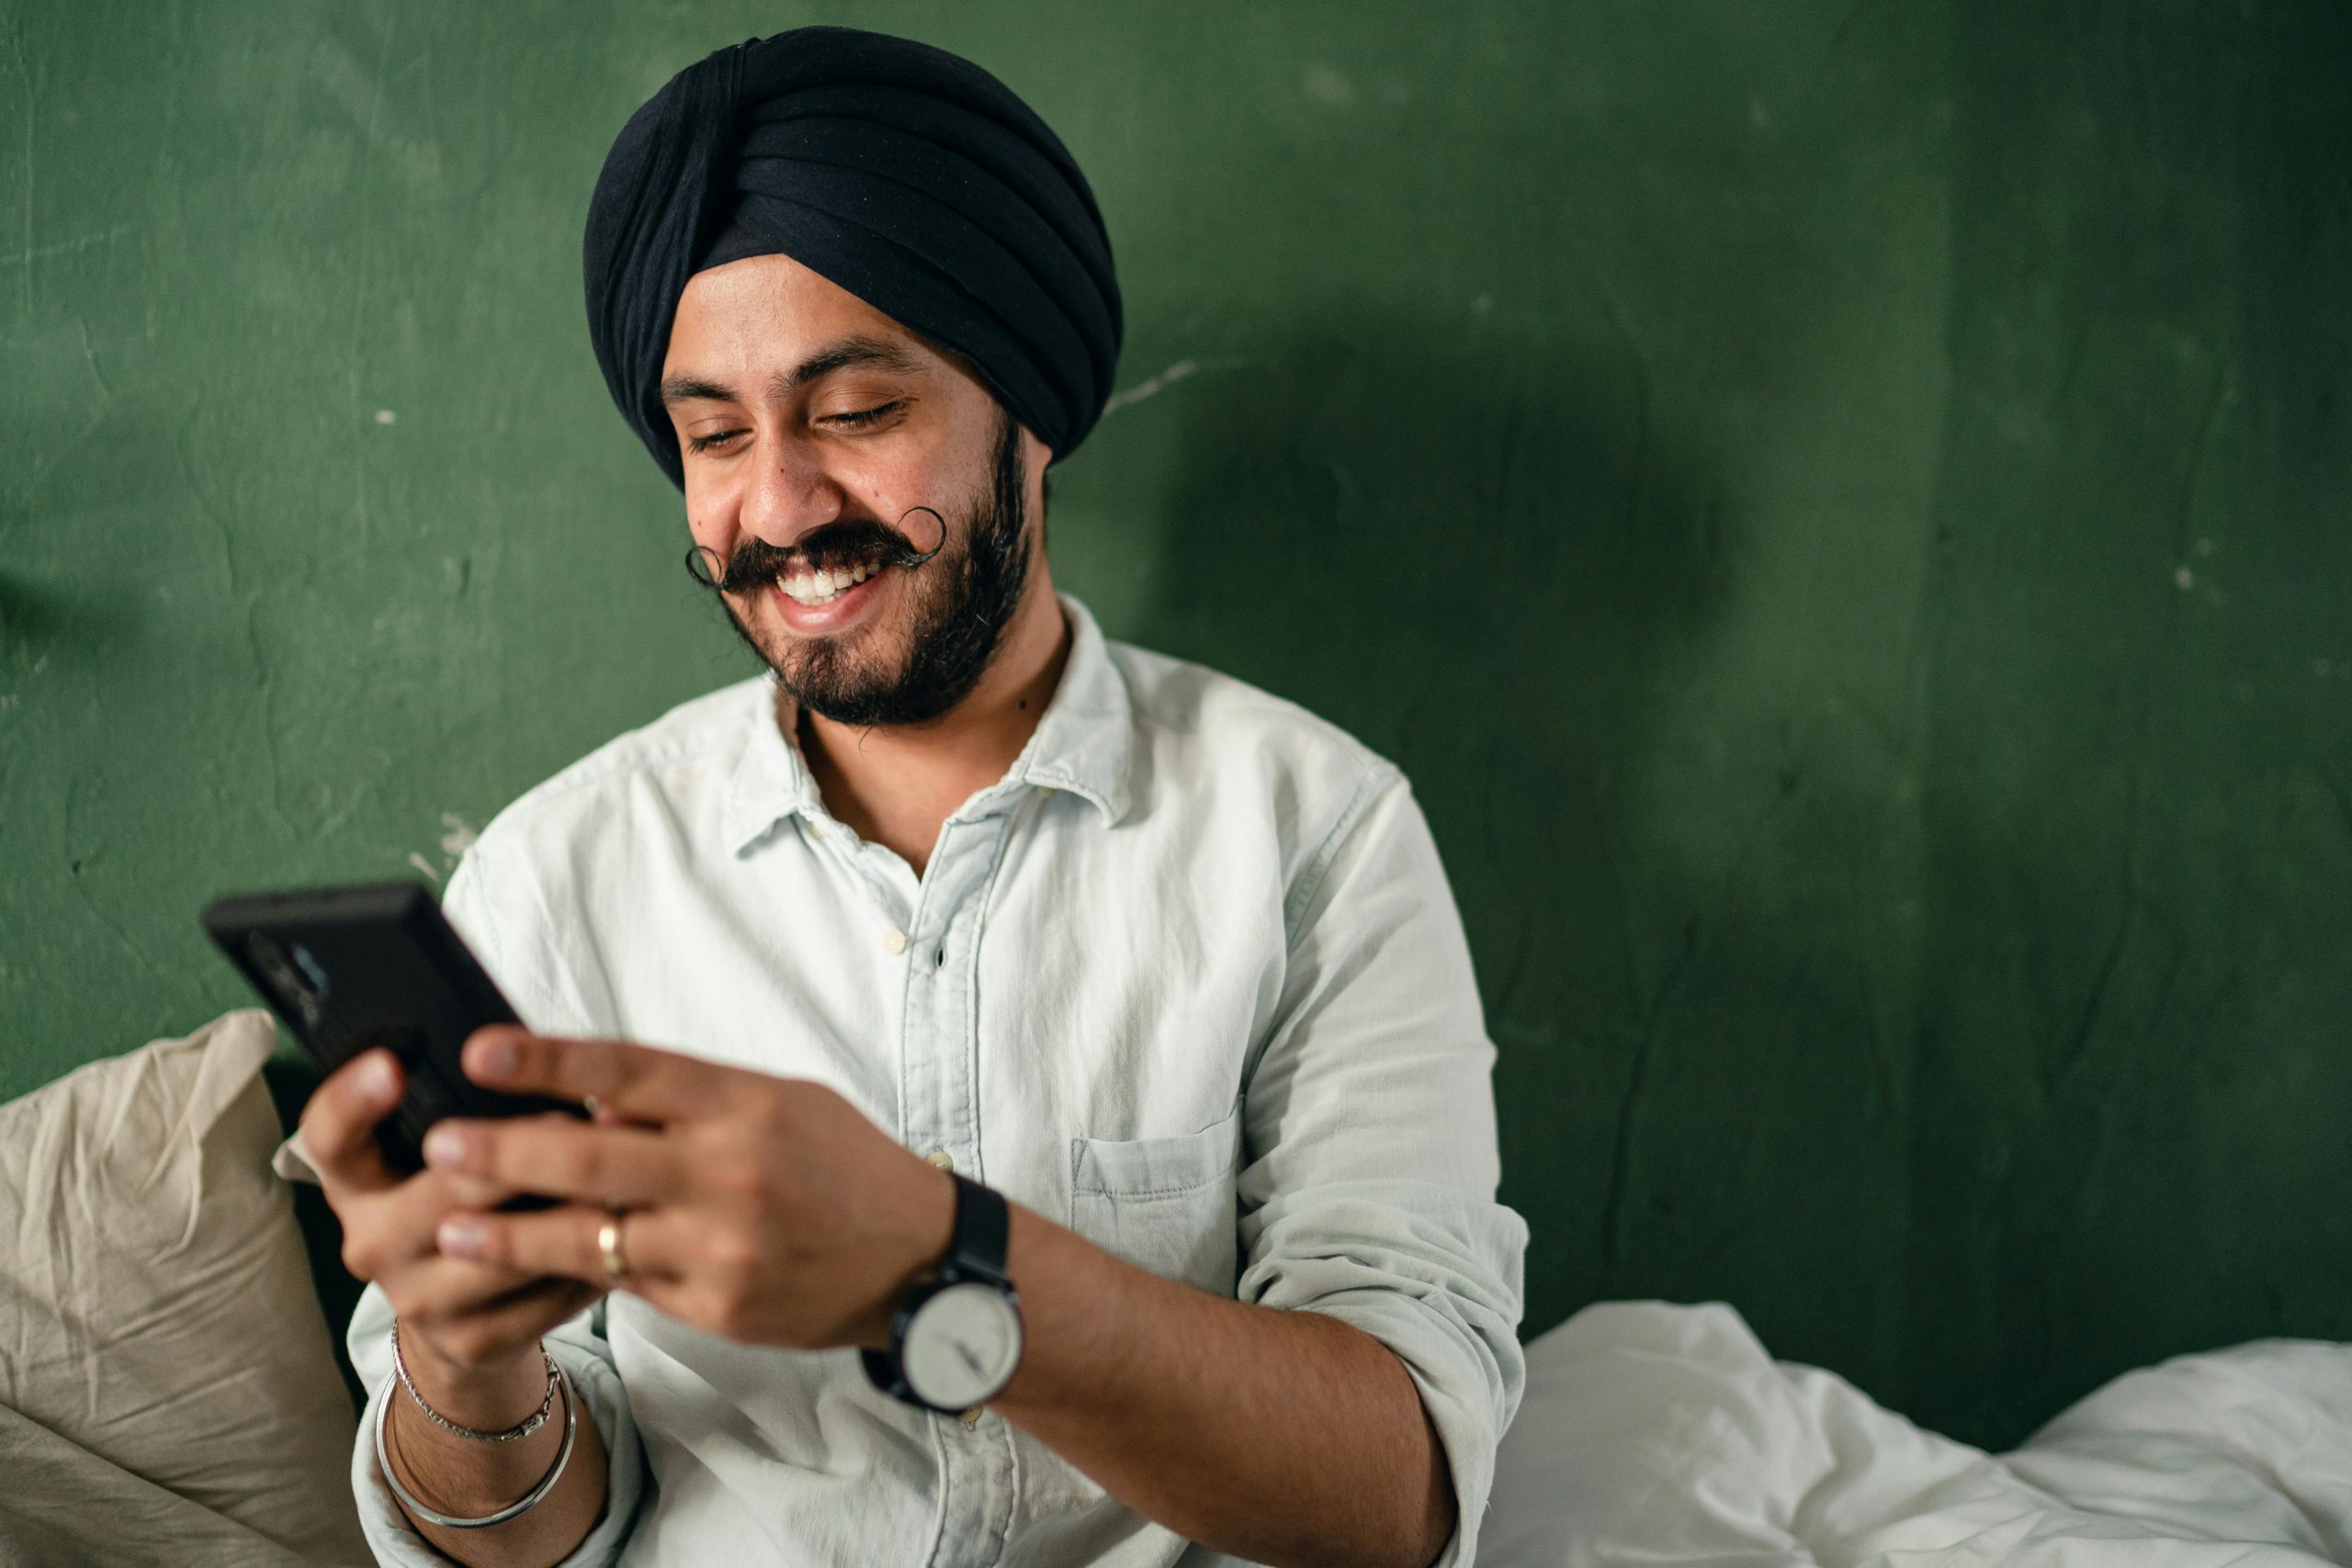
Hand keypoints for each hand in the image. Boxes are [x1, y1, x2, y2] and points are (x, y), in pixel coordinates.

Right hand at [298, 1050, 604, 1422]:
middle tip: (569, 1113)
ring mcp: (417, 1299)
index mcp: (355, 1183)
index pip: (330, 1137)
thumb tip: (523, 1051)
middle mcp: (371, 1242)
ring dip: (566, 1205)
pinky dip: (590, 1255)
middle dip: (511, 1151)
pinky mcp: (472, 1340)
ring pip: (503, 1246)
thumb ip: (464, 1108)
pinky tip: (626, 1227)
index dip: (353, 1100)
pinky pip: (544, 1292)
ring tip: (618, 1170)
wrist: (463, 1314)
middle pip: (441, 1190)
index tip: (392, 1063)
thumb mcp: (441, 1153)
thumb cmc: (462, 1198)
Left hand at [423, 1026, 953, 1351]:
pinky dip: (574, 1272)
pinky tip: (528, 1268)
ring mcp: (720, 1243)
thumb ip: (690, 1100)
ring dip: (509, 1232)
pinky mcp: (716, 1304)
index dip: (547, 1059)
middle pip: (589, 1154)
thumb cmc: (843, 1167)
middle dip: (502, 1150)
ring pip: (589, 1236)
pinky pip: (627, 1285)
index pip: (628, 1068)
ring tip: (451, 1227)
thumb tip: (591, 1095)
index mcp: (744, 1103)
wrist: (919, 1259)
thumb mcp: (780, 1104)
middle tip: (440, 1143)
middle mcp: (729, 1170)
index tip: (480, 1050)